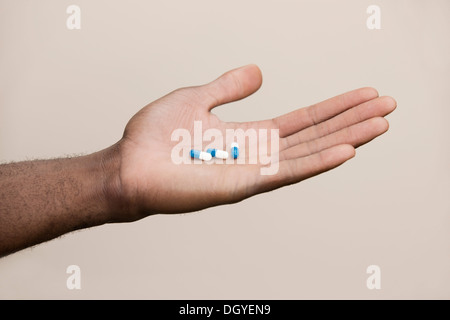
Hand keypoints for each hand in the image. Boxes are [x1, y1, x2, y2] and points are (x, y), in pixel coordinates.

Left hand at [107, 65, 395, 221]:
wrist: (128, 165)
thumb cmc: (154, 137)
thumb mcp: (197, 98)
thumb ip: (229, 87)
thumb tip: (260, 73)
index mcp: (249, 136)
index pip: (302, 121)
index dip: (333, 108)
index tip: (363, 96)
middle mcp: (257, 155)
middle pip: (314, 136)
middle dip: (351, 120)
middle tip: (387, 106)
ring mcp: (252, 172)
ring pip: (309, 153)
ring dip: (346, 138)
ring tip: (380, 124)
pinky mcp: (241, 186)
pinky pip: (286, 172)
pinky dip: (317, 162)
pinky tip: (346, 150)